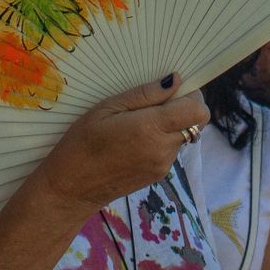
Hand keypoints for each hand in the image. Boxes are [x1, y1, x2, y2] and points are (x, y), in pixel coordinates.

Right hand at [35, 75, 206, 218]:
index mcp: (151, 129)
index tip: (173, 90)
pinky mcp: (158, 176)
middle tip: (153, 105)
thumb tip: (175, 80)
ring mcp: (163, 165)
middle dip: (183, 109)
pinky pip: (171, 150)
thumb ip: (145, 94)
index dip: (192, 96)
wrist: (72, 188)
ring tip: (137, 124)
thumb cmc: (82, 142)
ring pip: (183, 136)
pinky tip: (135, 141)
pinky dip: (162, 141)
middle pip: (195, 123)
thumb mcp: (107, 108)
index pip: (198, 111)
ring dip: (171, 126)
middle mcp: (163, 149)